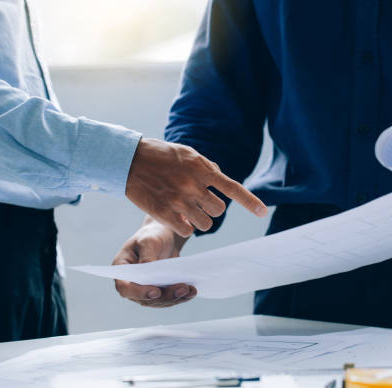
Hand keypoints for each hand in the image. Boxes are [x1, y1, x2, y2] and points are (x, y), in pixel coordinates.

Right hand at [113, 217, 193, 307]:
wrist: (163, 237)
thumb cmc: (151, 236)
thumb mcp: (148, 241)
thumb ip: (147, 257)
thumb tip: (149, 272)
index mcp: (122, 270)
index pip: (125, 288)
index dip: (139, 293)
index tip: (156, 291)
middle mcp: (131, 283)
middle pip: (144, 299)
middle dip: (165, 296)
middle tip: (182, 289)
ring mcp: (145, 289)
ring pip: (158, 302)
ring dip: (174, 298)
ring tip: (190, 290)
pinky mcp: (159, 291)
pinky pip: (168, 299)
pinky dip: (180, 297)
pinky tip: (191, 292)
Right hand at [126, 139, 266, 236]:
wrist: (129, 160)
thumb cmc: (159, 155)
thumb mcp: (186, 154)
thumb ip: (205, 166)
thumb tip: (220, 177)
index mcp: (201, 169)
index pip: (232, 188)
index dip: (250, 201)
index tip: (262, 212)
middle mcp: (193, 185)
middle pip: (219, 210)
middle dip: (212, 209)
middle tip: (199, 203)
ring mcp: (179, 200)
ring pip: (205, 224)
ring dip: (200, 221)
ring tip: (188, 212)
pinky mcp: (165, 212)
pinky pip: (188, 231)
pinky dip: (185, 228)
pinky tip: (177, 219)